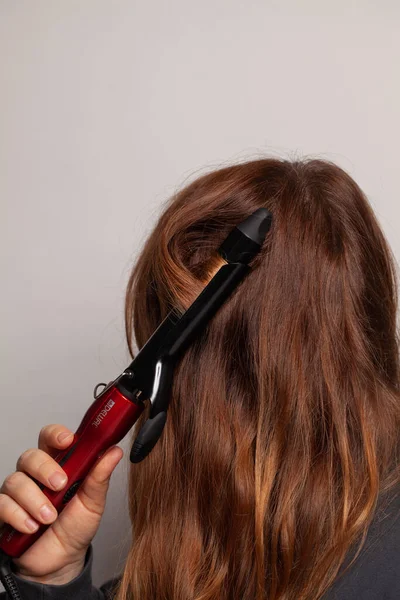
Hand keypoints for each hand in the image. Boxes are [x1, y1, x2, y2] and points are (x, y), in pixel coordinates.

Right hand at [0, 424, 122, 584]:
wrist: (61, 562)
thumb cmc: (76, 526)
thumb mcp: (93, 502)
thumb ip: (100, 477)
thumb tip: (114, 451)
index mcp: (58, 464)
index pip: (50, 438)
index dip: (56, 434)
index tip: (67, 440)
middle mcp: (35, 475)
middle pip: (30, 456)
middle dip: (45, 469)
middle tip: (60, 485)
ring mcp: (19, 493)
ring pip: (15, 481)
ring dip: (34, 499)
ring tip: (49, 517)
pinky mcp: (5, 512)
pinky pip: (2, 505)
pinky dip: (18, 516)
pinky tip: (32, 527)